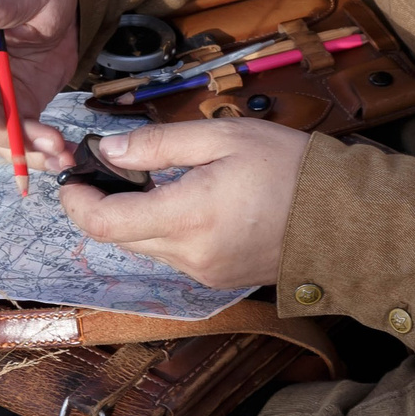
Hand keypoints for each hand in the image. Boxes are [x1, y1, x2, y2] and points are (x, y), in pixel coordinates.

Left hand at [55, 119, 309, 288]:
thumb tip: (110, 150)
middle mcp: (189, 254)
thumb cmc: (289, 168)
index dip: (76, 201)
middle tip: (108, 168)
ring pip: (144, 247)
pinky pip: (172, 255)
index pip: (105, 222)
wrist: (342, 218)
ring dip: (135, 217)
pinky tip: (184, 201)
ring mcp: (202, 272)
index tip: (72, 177)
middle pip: (118, 237)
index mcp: (188, 216)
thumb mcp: (223, 137)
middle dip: (104, 204)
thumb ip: (159, 144)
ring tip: (151, 179)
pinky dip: (164, 229)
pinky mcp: (215, 278)